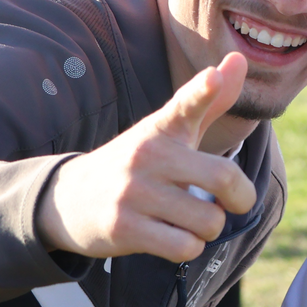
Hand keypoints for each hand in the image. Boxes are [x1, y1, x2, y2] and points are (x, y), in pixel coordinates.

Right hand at [36, 54, 257, 262]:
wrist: (66, 200)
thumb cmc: (137, 163)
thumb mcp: (169, 130)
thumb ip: (209, 101)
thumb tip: (240, 58)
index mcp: (162, 128)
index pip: (185, 103)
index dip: (203, 89)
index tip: (214, 76)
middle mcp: (148, 155)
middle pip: (223, 179)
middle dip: (240, 199)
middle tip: (231, 203)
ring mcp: (133, 192)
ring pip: (208, 220)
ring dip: (210, 229)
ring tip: (190, 221)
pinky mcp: (123, 228)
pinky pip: (184, 247)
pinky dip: (190, 247)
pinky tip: (174, 237)